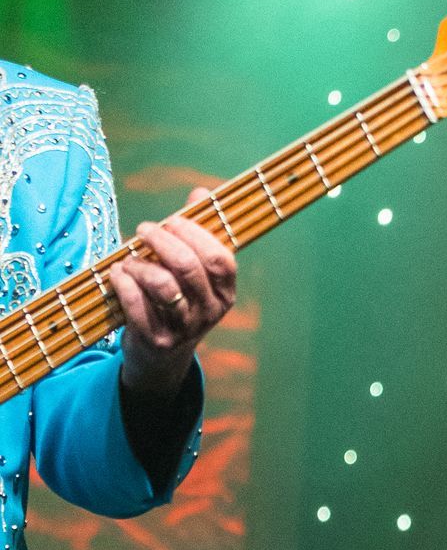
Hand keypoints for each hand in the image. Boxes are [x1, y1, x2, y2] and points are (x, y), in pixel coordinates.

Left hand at [110, 213, 236, 395]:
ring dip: (141, 264)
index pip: (219, 258)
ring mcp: (184, 329)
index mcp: (225, 293)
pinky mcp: (156, 340)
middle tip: (144, 229)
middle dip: (162, 240)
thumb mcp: (194, 274)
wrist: (161, 358)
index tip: (172, 219)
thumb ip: (197, 233)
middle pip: (189, 267)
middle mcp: (209, 312)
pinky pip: (137, 304)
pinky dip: (124, 282)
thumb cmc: (177, 302)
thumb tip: (199, 192)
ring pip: (163, 286)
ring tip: (129, 258)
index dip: (195, 233)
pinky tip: (118, 273)